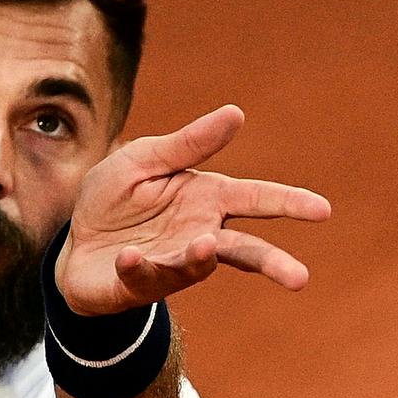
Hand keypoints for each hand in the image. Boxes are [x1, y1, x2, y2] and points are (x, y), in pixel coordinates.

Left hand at [56, 105, 331, 315]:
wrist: (74, 243)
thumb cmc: (116, 199)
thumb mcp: (145, 159)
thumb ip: (188, 144)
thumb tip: (236, 113)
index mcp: (207, 199)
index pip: (256, 198)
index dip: (289, 203)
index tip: (323, 210)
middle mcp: (199, 234)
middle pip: (244, 249)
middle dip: (272, 262)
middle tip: (300, 278)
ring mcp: (172, 263)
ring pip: (196, 265)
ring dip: (199, 256)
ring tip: (204, 246)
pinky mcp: (140, 283)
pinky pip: (143, 274)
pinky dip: (137, 265)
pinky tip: (128, 256)